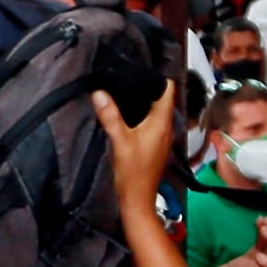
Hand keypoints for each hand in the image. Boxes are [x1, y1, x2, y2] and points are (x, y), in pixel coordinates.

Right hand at [104, 85, 179, 218]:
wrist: (138, 201)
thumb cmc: (133, 172)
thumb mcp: (119, 141)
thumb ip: (110, 116)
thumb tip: (99, 91)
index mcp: (162, 122)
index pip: (167, 90)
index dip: (156, 76)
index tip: (139, 65)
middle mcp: (166, 127)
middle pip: (161, 98)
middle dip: (146, 85)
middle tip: (127, 73)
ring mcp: (161, 137)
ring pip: (155, 110)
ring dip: (143, 100)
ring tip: (123, 87)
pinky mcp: (154, 145)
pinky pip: (150, 121)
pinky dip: (140, 113)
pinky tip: (126, 111)